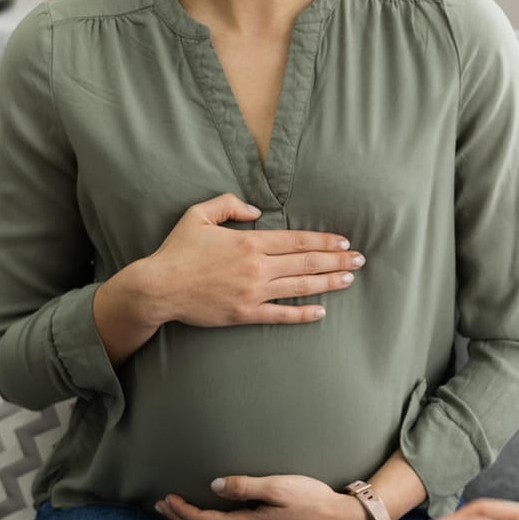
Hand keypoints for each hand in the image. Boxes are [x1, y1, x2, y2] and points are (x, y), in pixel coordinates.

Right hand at [132, 193, 362, 328]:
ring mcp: (253, 292)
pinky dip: (303, 314)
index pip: (297, 240)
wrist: (158, 288)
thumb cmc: (177, 251)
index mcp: (249, 242)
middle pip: (306, 263)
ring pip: (300, 287)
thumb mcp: (198, 215)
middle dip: (337, 260)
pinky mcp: (245, 313)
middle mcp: (257, 267)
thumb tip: (256, 211)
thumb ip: (229, 204)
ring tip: (349, 279)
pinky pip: (281, 315)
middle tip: (360, 259)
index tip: (344, 241)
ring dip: (328, 283)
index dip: (324, 241)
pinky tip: (321, 311)